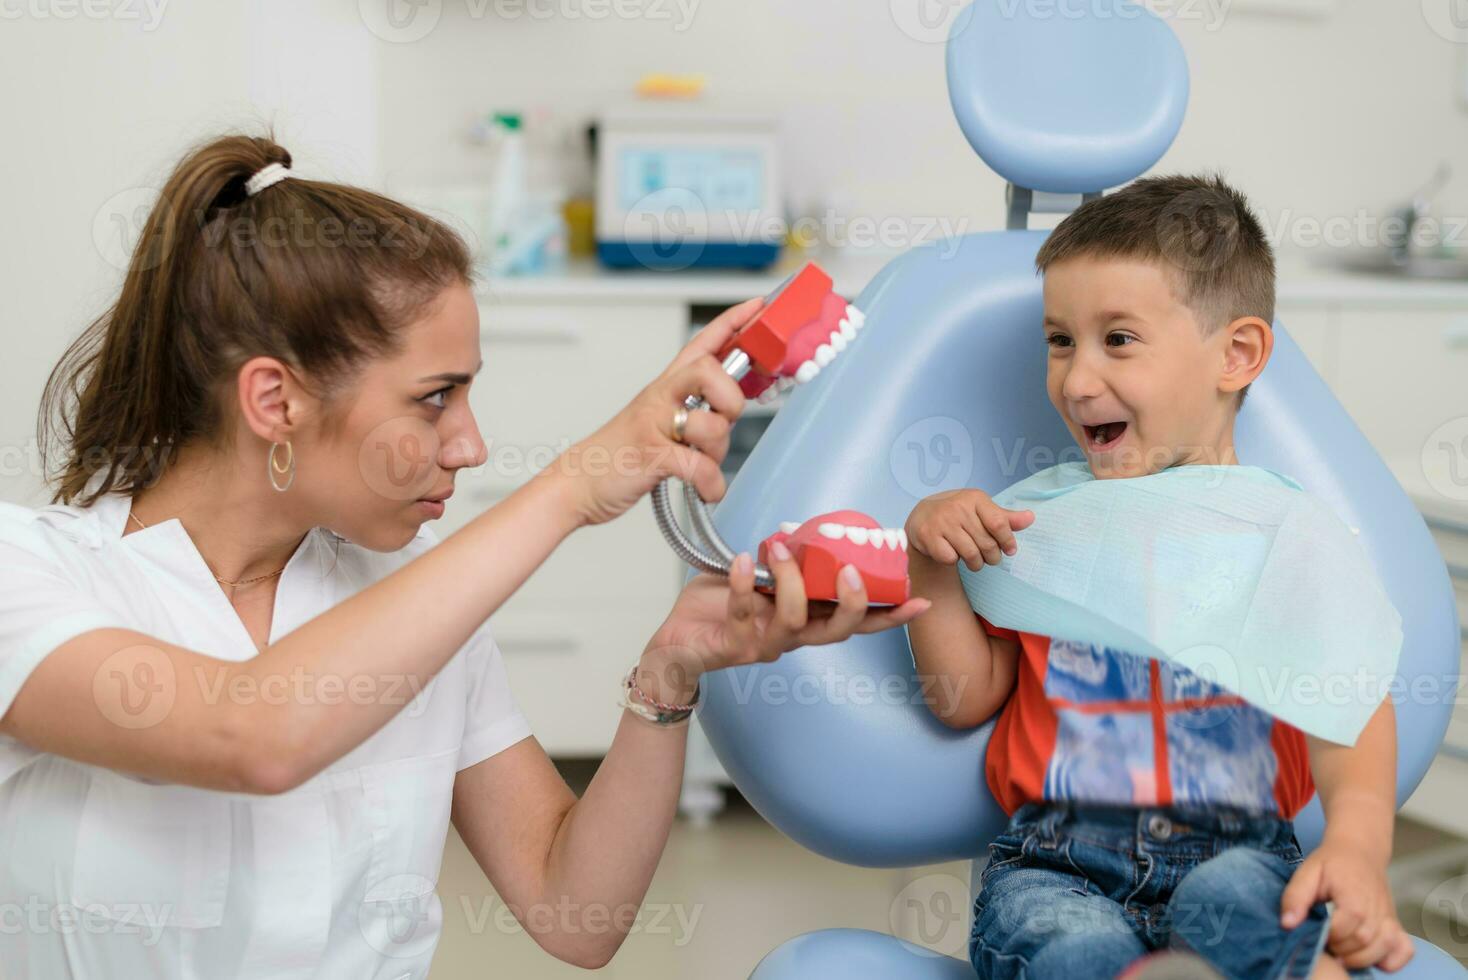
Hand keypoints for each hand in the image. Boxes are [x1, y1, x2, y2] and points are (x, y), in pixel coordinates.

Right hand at [553, 297, 763, 527]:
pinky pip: (699, 467)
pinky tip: (707, 489)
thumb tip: (730, 410)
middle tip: (723, 420)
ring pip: (710, 425)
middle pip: (708, 371)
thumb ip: (692, 410)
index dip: (731, 323)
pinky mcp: (651, 455)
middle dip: (730, 398)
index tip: (756, 306)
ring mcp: (654, 425)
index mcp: (664, 387)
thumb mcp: (658, 421)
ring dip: (717, 452)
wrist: (579, 481)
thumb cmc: (621, 453)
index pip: (701, 344)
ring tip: (703, 462)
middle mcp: (659, 399)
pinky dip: (710, 484)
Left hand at [639, 547, 930, 699]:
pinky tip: (740, 561)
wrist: (675, 639)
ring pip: (795, 622)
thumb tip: (799, 534)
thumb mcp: (758, 578)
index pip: (857, 622)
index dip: (889, 615)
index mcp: (806, 621)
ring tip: (777, 551)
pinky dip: (743, 582)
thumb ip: (783, 562)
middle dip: (852, 603)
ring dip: (791, 582)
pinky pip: (745, 613)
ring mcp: (766, 645)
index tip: (920, 600)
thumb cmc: (718, 608)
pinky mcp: (735, 645)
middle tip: (851, 573)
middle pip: (839, 632)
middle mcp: (792, 639)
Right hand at [904, 489, 1034, 570]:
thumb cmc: (958, 514)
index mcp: (974, 498)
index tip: (1010, 550)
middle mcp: (957, 507)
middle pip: (987, 543)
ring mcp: (941, 522)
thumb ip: (1005, 518)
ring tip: (975, 561)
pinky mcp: (927, 536)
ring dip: (976, 564)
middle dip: (992, 557)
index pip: (999, 523)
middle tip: (990, 559)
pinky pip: (951, 559)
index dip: (1007, 541)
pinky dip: (955, 562)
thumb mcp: (981, 511)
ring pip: (970, 554)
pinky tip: (952, 554)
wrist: (922, 516)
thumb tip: (1031, 518)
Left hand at [1280, 837, 1413, 972]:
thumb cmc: (1331, 863)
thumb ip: (1295, 897)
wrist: (1359, 850)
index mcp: (1353, 899)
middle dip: (1340, 950)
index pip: (1340, 932)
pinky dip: (1392, 960)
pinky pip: (1404, 950)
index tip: (1315, 931)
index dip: (1325, 937)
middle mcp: (1376, 911)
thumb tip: (1287, 924)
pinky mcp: (1396, 924)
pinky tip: (1373, 958)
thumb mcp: (1307, 873)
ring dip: (1360, 958)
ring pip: (1382, 950)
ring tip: (1343, 953)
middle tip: (1326, 942)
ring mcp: (1389, 919)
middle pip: (1361, 944)